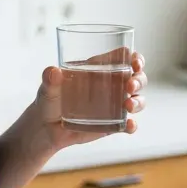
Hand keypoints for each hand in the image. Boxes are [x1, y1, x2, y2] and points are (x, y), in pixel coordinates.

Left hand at [32, 51, 147, 150]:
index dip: (135, 58)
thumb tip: (52, 71)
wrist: (46, 129)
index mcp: (99, 69)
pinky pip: (128, 124)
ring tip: (128, 106)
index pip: (124, 58)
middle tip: (130, 86)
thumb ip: (49, 80)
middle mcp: (111, 85)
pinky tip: (129, 126)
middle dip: (140, 80)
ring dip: (139, 102)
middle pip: (137, 78)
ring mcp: (114, 105)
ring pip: (137, 100)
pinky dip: (132, 125)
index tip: (134, 61)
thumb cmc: (48, 101)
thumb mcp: (47, 89)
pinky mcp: (112, 124)